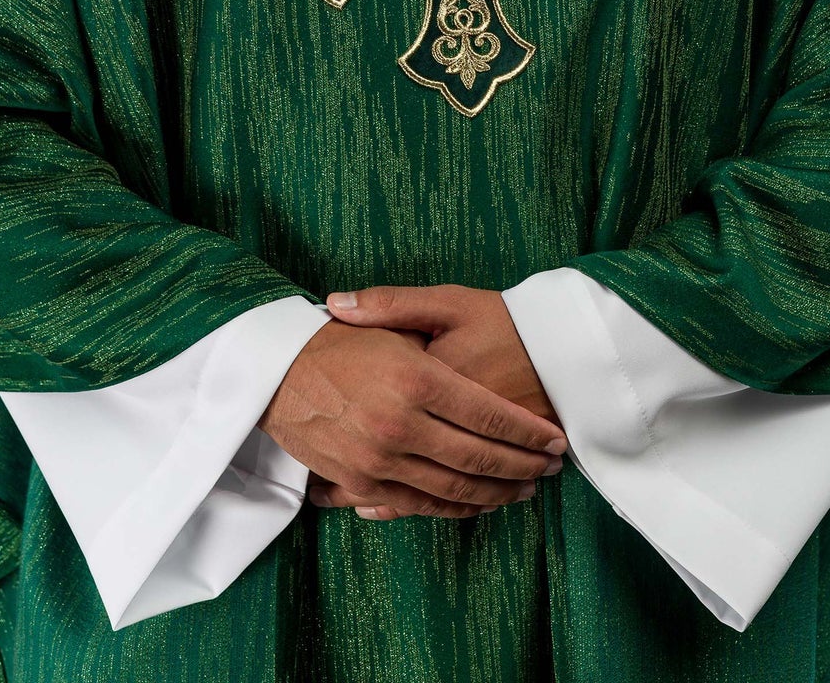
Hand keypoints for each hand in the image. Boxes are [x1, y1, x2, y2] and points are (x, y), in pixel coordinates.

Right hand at [257, 316, 566, 523]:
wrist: (277, 369)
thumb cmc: (342, 338)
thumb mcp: (393, 320)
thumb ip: (448, 344)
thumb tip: (489, 357)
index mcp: (417, 379)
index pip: (490, 415)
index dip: (527, 432)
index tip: (552, 439)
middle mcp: (402, 424)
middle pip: (479, 457)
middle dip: (522, 466)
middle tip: (550, 467)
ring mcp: (380, 459)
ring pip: (454, 489)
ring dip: (496, 493)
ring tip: (524, 489)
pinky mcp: (362, 482)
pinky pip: (419, 504)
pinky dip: (454, 508)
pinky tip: (478, 503)